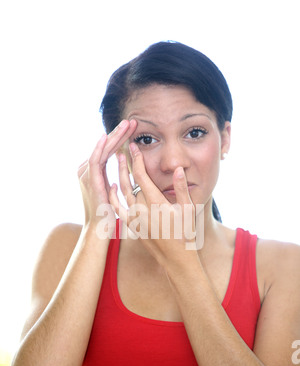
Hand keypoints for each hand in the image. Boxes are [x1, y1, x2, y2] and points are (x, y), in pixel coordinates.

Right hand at [78, 120, 136, 235]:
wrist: (99, 228)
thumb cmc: (109, 214)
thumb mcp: (114, 193)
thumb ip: (117, 180)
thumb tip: (127, 171)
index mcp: (94, 172)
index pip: (108, 151)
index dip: (120, 138)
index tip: (134, 129)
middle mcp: (87, 170)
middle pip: (105, 147)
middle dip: (119, 133)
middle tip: (132, 121)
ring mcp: (86, 173)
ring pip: (101, 149)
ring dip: (114, 136)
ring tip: (126, 125)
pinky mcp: (89, 179)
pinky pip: (95, 160)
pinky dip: (100, 148)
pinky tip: (107, 137)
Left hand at [110, 142, 198, 266]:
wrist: (176, 258)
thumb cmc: (185, 234)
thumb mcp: (188, 210)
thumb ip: (181, 189)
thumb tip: (178, 170)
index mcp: (155, 203)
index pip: (142, 176)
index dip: (137, 160)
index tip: (134, 147)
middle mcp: (141, 210)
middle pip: (129, 181)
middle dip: (126, 163)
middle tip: (123, 148)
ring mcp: (135, 218)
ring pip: (122, 192)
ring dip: (119, 175)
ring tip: (117, 161)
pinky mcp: (132, 226)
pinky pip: (118, 208)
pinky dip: (114, 196)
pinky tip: (114, 187)